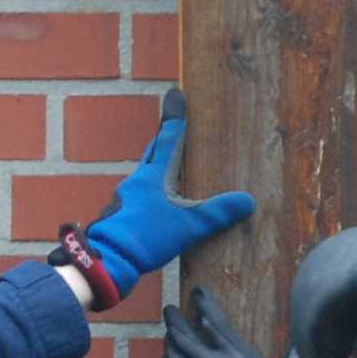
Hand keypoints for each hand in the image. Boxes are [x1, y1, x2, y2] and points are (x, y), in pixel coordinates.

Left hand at [70, 91, 255, 301]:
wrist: (108, 262)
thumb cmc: (145, 237)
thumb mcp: (187, 226)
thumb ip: (216, 214)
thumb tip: (248, 201)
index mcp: (152, 175)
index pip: (167, 139)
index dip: (175, 117)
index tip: (176, 95)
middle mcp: (136, 181)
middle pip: (153, 154)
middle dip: (164, 140)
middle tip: (174, 127)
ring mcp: (125, 199)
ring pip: (145, 177)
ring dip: (158, 169)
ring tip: (173, 170)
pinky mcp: (121, 217)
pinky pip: (140, 197)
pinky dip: (153, 194)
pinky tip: (160, 206)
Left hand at [159, 287, 302, 357]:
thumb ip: (296, 353)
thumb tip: (308, 335)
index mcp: (234, 354)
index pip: (214, 323)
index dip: (203, 305)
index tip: (196, 292)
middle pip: (186, 338)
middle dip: (175, 321)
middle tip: (168, 309)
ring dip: (170, 344)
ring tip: (166, 334)